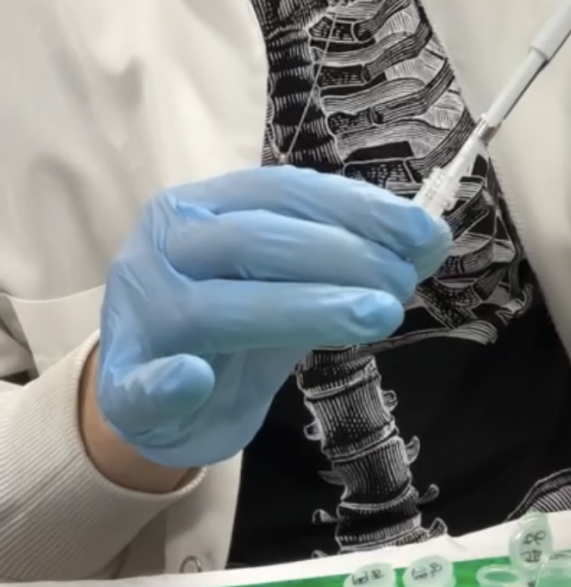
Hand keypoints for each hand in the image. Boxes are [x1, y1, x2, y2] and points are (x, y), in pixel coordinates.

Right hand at [96, 166, 449, 466]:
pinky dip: (169, 382)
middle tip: (401, 285)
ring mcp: (138, 317)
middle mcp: (164, 247)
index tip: (422, 233)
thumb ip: (343, 258)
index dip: (357, 208)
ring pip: (213, 308)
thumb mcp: (288, 281)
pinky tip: (197, 380)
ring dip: (302, 308)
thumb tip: (430, 237)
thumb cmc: (229, 323)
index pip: (284, 191)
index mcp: (202, 207)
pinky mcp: (123, 389)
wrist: (148, 395)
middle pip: (253, 242)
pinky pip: (141, 384)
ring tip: (376, 317)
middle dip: (340, 258)